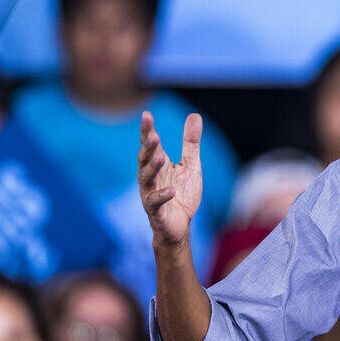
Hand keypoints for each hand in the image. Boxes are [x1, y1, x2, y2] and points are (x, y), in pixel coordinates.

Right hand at [138, 112, 202, 246]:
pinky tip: (171, 191)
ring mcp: (150, 192)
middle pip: (144, 158)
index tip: (146, 115)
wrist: (180, 225)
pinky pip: (155, 201)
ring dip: (152, 167)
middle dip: (148, 147)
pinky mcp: (156, 210)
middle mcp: (150, 176)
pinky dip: (163, 195)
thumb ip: (190, 143)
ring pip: (146, 178)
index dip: (147, 130)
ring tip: (160, 157)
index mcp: (158, 164)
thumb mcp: (191, 165)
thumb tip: (195, 115)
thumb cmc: (182, 194)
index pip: (151, 144)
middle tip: (153, 135)